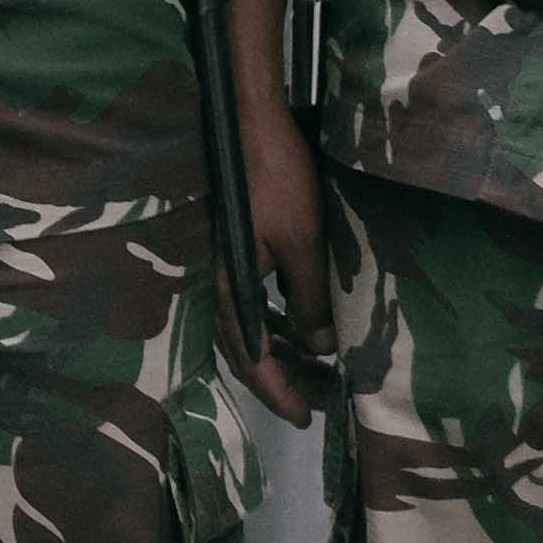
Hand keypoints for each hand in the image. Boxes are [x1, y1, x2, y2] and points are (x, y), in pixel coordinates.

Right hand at [230, 90, 331, 426]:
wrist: (246, 123)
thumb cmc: (276, 182)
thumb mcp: (304, 245)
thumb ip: (310, 301)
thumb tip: (320, 350)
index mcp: (234, 289)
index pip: (253, 359)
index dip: (279, 392)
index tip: (306, 419)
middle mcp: (223, 284)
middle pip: (246, 348)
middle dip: (281, 378)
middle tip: (319, 398)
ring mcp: (226, 265)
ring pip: (250, 325)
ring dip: (281, 349)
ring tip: (317, 365)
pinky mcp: (235, 247)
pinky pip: (253, 300)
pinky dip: (276, 319)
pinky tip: (301, 320)